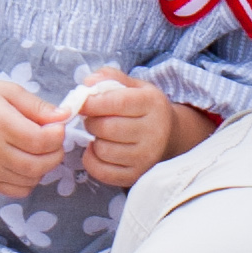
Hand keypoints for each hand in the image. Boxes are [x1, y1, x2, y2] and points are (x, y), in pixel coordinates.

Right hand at [0, 80, 69, 194]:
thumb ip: (38, 106)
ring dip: (45, 166)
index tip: (57, 126)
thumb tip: (64, 117)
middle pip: (37, 164)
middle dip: (55, 153)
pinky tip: (26, 162)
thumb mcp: (9, 91)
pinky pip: (19, 190)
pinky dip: (31, 179)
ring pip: (31, 179)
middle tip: (53, 140)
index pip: (38, 140)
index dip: (57, 136)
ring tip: (39, 149)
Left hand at [70, 68, 178, 188]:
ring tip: (101, 134)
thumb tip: (88, 82)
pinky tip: (98, 150)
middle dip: (91, 122)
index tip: (82, 102)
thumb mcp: (134, 86)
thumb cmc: (145, 108)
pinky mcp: (137, 174)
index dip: (92, 102)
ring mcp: (146, 156)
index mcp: (152, 104)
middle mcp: (154, 132)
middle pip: (107, 128)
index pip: (116, 102)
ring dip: (94, 141)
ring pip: (103, 150)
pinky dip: (92, 160)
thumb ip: (110, 78)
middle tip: (93, 118)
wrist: (169, 135)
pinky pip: (102, 172)